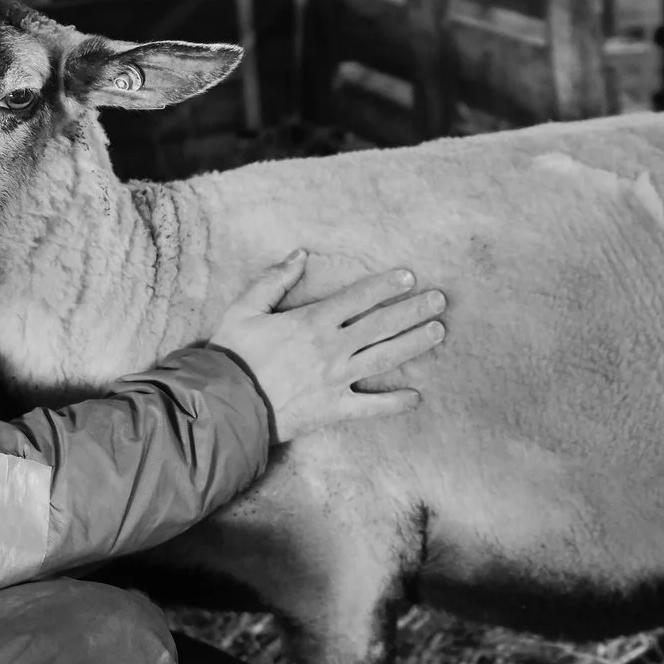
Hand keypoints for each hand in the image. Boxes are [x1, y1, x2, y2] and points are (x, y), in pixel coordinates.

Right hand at [209, 251, 445, 441]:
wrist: (223, 406)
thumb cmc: (232, 356)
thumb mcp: (244, 309)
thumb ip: (273, 280)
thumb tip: (299, 254)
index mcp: (312, 322)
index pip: (357, 298)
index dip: (385, 286)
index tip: (409, 277)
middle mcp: (331, 348)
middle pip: (381, 325)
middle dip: (412, 310)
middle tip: (440, 300)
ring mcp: (335, 380)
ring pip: (384, 358)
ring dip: (414, 344)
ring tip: (438, 332)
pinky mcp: (333, 409)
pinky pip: (370, 407)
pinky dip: (394, 403)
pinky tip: (417, 397)